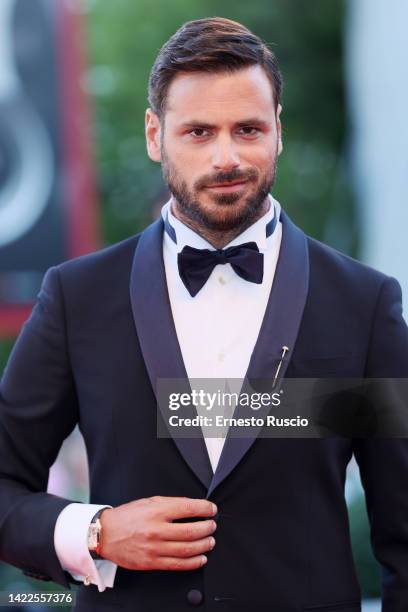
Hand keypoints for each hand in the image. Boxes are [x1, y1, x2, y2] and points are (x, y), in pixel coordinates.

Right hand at [99, 496, 216, 570]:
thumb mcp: (149, 501)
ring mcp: (154, 548)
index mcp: (156, 510)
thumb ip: (171, 504)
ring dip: (204, 545)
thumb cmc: (127, 516)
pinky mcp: (151, 562)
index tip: (212, 509)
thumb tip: (193, 507)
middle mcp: (156, 529)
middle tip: (212, 525)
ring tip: (210, 541)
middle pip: (191, 530)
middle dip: (207, 528)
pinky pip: (177, 564)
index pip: (188, 508)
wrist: (105, 534)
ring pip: (187, 549)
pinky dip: (193, 562)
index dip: (205, 508)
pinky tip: (201, 557)